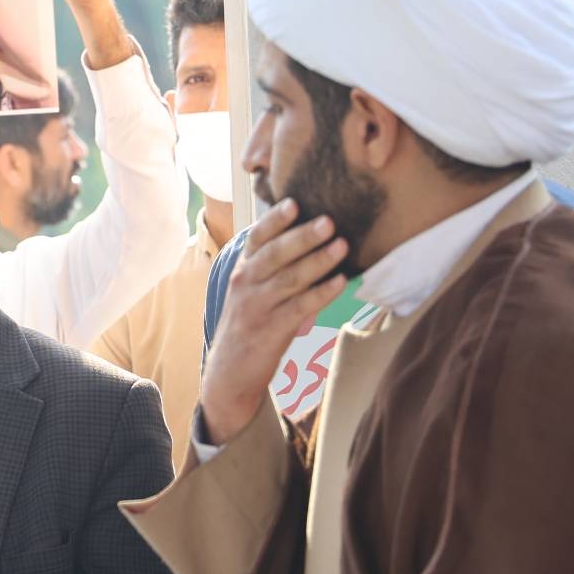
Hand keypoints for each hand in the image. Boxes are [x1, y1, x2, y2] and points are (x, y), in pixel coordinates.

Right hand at [200, 199, 346, 443]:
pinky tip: (341, 283)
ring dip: (319, 261)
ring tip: (342, 246)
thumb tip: (308, 237)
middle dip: (303, 236)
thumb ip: (270, 265)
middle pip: (276, 254)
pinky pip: (301, 307)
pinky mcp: (272, 329)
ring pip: (291, 278)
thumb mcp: (249, 289)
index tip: (294, 203)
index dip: (275, 220)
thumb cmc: (248, 322)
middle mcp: (246, 283)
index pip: (257, 238)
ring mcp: (258, 306)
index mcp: (242, 269)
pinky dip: (322, 293)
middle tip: (329, 221)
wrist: (230, 370)